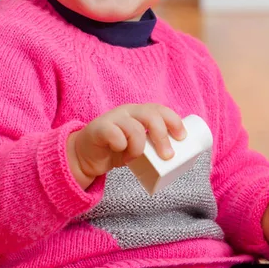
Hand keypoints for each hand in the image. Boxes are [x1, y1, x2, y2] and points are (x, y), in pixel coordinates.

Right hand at [67, 104, 185, 188]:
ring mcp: (113, 118)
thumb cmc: (116, 149)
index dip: (174, 121)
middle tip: (168, 156)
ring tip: (134, 158)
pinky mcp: (99, 129)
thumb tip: (182, 156)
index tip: (183, 138)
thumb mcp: (138, 144)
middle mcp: (127, 111)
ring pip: (134, 128)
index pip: (160, 110)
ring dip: (139, 148)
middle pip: (150, 115)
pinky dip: (122, 147)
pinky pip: (115, 135)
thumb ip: (153, 144)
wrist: (85, 154)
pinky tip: (120, 155)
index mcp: (139, 113)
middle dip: (162, 136)